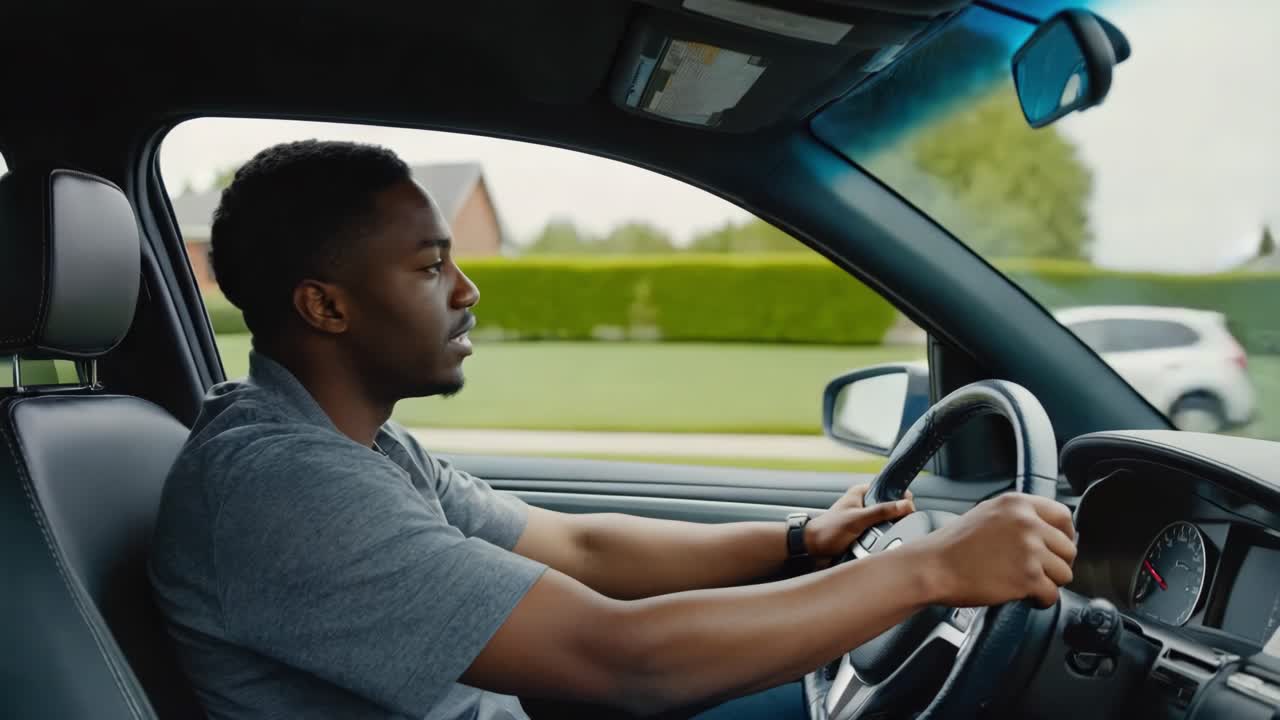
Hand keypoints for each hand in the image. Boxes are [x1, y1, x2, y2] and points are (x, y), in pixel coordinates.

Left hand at [805, 483, 915, 561]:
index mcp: (861, 493)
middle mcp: (864, 504)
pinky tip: (882, 543)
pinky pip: (879, 534)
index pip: (889, 489)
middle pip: (890, 507)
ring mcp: (864, 519)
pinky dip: (882, 539)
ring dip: (888, 530)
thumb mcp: (857, 519)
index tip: (910, 508)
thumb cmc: (827, 530)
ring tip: (885, 536)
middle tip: (898, 525)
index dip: (901, 497)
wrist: (812, 549)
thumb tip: (905, 505)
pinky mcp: (864, 532)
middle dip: (895, 517)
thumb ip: (881, 511)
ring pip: (886, 522)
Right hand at [913, 493, 1075, 608]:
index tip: (1059, 546)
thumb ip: (1018, 516)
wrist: (933, 567)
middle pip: (1068, 548)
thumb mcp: (987, 513)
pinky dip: (1042, 600)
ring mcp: (1029, 551)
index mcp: (1017, 504)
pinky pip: (1052, 595)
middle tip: (1039, 570)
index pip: (1063, 515)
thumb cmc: (953, 545)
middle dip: (1057, 563)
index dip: (1066, 535)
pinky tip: (1026, 597)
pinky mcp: (1027, 578)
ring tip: (1029, 583)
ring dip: (1049, 582)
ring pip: (1064, 573)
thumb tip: (1045, 529)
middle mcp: (1027, 523)